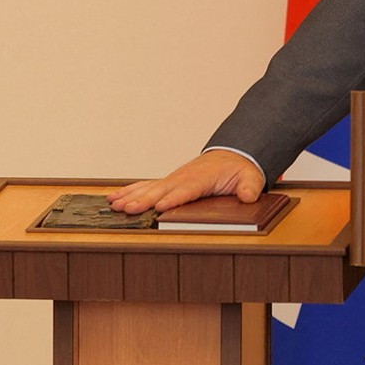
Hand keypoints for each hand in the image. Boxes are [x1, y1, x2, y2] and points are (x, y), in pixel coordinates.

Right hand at [107, 150, 264, 214]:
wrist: (234, 155)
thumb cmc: (239, 169)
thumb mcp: (251, 177)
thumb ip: (250, 187)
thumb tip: (248, 195)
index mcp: (203, 178)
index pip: (187, 190)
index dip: (174, 198)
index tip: (160, 206)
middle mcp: (184, 177)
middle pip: (162, 190)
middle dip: (145, 200)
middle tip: (128, 209)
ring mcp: (174, 179)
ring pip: (149, 188)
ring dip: (131, 196)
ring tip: (115, 205)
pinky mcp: (168, 182)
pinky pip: (146, 186)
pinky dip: (130, 191)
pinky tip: (114, 198)